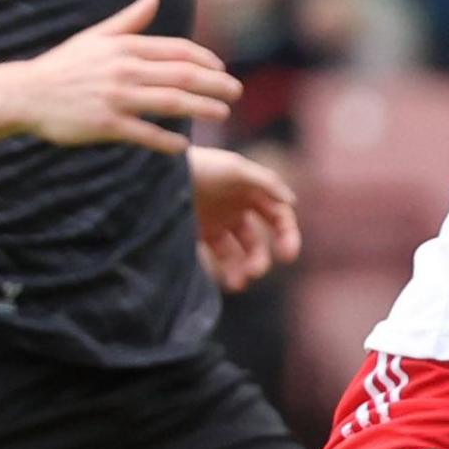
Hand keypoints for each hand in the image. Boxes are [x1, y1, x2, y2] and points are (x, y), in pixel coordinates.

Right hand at [10, 0, 238, 150]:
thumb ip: (128, 21)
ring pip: (172, 103)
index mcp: (125, 47)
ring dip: (203, 108)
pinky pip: (146, 134)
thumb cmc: (63, 65)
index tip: (222, 69)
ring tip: (222, 114)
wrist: (25, 93)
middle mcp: (125, 70)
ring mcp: (116, 98)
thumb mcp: (95, 37)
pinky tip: (183, 146)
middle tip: (236, 92)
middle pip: (183, 76)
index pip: (178, 51)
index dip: (206, 60)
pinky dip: (167, 141)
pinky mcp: (106, 124)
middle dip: (216, 84)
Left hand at [188, 145, 299, 292]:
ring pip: (237, 253)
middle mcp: (236, 209)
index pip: (279, 217)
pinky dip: (224, 271)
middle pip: (259, 240)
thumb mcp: (235, 168)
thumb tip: (292, 202)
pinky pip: (216, 257)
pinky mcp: (198, 233)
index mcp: (251, 192)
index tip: (287, 255)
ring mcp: (217, 222)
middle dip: (261, 258)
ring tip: (238, 284)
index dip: (288, 235)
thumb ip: (266, 182)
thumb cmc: (199, 165)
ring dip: (242, 269)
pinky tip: (226, 281)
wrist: (155, 170)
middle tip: (257, 272)